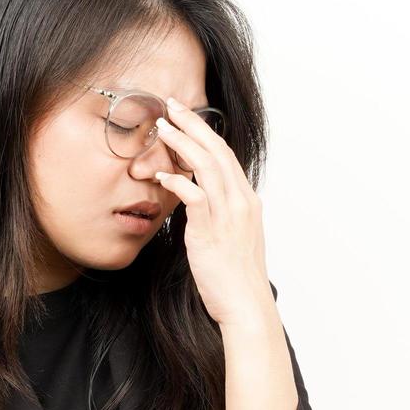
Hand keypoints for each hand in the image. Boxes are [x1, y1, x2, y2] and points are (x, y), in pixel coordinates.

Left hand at [153, 98, 273, 328]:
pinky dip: (178, 181)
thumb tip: (200, 203)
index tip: (186, 115)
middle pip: (217, 151)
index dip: (205, 132)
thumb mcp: (233, 238)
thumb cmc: (236, 278)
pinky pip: (194, 197)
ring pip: (206, 166)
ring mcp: (228, 215)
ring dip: (183, 143)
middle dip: (193, 125)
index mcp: (247, 201)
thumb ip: (220, 215)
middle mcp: (241, 202)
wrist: (246, 305)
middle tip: (171, 105)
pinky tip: (162, 175)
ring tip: (163, 127)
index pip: (226, 155)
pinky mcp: (211, 231)